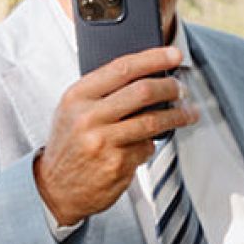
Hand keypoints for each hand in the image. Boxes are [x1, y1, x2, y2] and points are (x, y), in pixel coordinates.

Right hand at [34, 46, 194, 225]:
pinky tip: (148, 143)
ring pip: (152, 122)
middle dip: (170, 87)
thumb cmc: (70, 143)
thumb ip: (102, 93)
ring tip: (188, 113)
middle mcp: (89, 117)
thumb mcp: (74, 110)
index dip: (153, 59)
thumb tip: (145, 76)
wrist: (55, 187)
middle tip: (182, 89)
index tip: (174, 55)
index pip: (122, 68)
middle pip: (142, 92)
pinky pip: (146, 148)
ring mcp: (104, 143)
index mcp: (78, 95)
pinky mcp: (118, 166)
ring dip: (177, 116)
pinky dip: (152, 144)